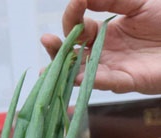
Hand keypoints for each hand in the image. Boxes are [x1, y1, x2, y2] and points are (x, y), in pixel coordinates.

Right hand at [41, 0, 160, 93]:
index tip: (76, 3)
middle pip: (72, 53)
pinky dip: (92, 80)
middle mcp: (102, 52)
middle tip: (46, 39)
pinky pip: (107, 82)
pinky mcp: (128, 81)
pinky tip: (77, 77)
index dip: (73, 16)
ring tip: (49, 69)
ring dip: (65, 71)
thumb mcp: (137, 4)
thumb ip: (111, 0)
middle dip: (56, 48)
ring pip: (82, 72)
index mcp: (102, 33)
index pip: (78, 27)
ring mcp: (112, 68)